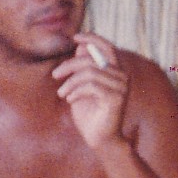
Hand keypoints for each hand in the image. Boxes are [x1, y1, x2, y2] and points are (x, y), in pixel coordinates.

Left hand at [51, 33, 130, 150]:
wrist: (99, 139)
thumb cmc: (90, 113)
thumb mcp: (82, 87)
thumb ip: (83, 68)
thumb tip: (81, 47)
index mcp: (116, 71)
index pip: (107, 47)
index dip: (92, 38)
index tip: (75, 37)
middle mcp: (122, 76)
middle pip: (91, 60)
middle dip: (69, 66)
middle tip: (55, 75)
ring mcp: (122, 87)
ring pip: (89, 73)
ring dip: (70, 83)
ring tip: (62, 93)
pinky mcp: (116, 98)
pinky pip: (91, 86)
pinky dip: (76, 91)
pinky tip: (70, 100)